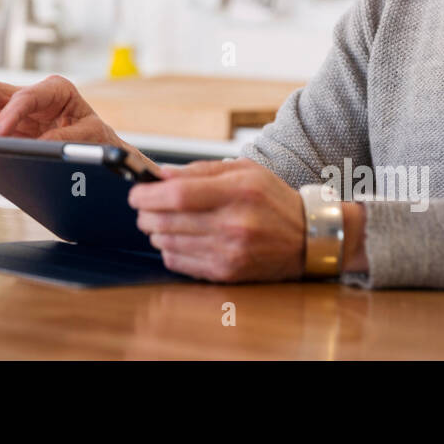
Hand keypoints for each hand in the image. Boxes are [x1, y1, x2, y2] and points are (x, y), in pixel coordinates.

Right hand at [0, 75, 146, 165]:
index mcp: (55, 90)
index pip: (26, 97)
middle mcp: (31, 97)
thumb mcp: (90, 138)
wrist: (99, 152)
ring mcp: (16, 113)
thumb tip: (38, 148)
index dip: (10, 116)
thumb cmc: (98, 140)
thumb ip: (65, 141)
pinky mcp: (7, 130)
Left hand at [129, 158, 306, 282]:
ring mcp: (230, 252)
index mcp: (237, 192)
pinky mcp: (226, 273)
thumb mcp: (243, 171)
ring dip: (155, 232)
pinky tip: (178, 240)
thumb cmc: (272, 199)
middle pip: (167, 221)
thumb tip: (160, 175)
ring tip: (162, 222)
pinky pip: (179, 263)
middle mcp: (233, 224)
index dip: (148, 194)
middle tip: (144, 207)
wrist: (307, 239)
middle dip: (145, 214)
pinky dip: (169, 250)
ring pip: (168, 243)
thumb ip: (200, 171)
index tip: (136, 193)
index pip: (178, 194)